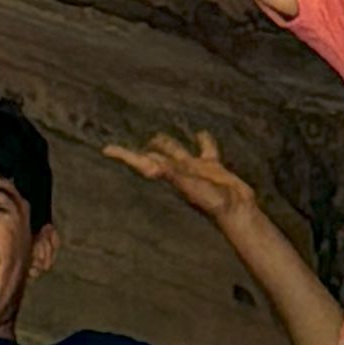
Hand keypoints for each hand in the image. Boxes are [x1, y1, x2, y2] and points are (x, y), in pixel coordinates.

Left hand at [107, 126, 262, 232]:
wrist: (237, 211)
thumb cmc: (213, 201)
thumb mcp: (190, 185)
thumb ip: (171, 173)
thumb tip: (149, 164)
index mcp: (170, 174)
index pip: (141, 162)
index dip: (124, 155)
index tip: (106, 150)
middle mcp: (179, 171)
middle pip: (155, 155)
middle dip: (143, 149)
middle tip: (130, 144)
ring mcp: (195, 169)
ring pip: (177, 150)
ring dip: (168, 143)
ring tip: (158, 136)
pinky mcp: (212, 166)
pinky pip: (205, 149)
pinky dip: (202, 140)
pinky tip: (200, 133)